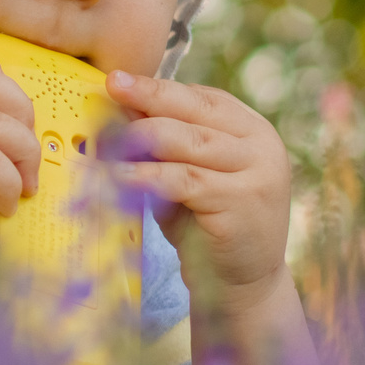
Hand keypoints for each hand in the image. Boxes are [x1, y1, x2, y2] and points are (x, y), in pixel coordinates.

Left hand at [104, 70, 292, 320]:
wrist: (240, 284)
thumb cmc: (204, 224)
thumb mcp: (184, 174)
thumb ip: (163, 141)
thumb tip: (118, 102)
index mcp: (251, 129)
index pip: (201, 97)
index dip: (156, 88)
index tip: (115, 79)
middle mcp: (261, 144)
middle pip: (193, 111)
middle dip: (146, 99)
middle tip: (108, 89)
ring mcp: (257, 172)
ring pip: (186, 141)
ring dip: (138, 138)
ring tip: (102, 139)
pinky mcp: (241, 201)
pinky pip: (182, 179)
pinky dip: (144, 174)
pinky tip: (116, 174)